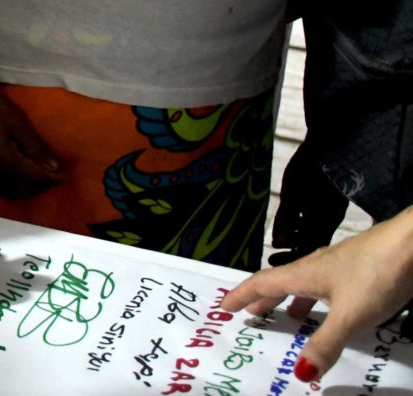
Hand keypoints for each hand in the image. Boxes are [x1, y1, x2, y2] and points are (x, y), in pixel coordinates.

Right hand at [0, 78, 62, 199]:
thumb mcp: (18, 123)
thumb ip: (36, 147)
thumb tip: (54, 167)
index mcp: (4, 161)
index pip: (34, 177)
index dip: (51, 179)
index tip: (65, 176)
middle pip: (20, 191)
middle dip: (39, 187)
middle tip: (52, 177)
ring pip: (7, 192)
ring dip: (25, 189)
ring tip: (38, 177)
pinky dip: (11, 185)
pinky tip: (18, 174)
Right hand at [221, 206, 412, 381]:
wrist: (412, 243)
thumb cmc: (376, 274)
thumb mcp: (350, 315)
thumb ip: (325, 343)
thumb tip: (299, 374)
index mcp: (304, 274)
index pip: (262, 284)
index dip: (241, 295)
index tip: (224, 305)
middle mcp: (315, 266)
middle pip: (280, 283)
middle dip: (263, 299)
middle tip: (250, 313)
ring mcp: (337, 264)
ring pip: (304, 283)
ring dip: (290, 299)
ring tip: (289, 316)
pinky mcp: (358, 267)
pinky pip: (325, 284)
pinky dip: (316, 298)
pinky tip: (331, 306)